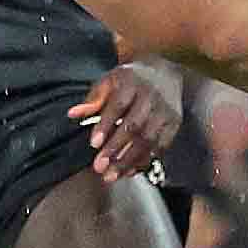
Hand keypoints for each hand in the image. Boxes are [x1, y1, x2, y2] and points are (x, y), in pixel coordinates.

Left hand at [73, 55, 184, 179]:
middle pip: (135, 126)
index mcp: (133, 84)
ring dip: (129, 160)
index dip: (106, 125)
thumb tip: (72, 114)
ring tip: (110, 176)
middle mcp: (152, 97)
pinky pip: (161, 145)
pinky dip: (145, 160)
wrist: (165, 71)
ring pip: (148, 139)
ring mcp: (166, 111)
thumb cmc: (130, 79)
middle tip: (99, 167)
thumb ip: (93, 99)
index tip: (94, 144)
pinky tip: (129, 171)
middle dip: (116, 148)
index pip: (118, 106)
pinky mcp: (174, 123)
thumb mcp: (110, 81)